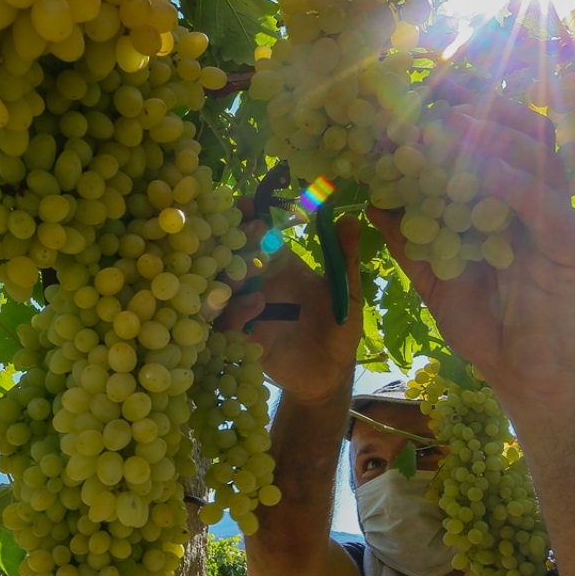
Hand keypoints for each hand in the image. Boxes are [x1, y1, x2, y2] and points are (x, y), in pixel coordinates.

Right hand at [216, 208, 363, 404]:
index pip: (260, 235)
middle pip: (236, 257)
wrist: (332, 372)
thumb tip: (350, 218)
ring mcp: (250, 310)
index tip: (246, 203)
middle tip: (245, 232)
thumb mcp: (346, 292)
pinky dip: (237, 311)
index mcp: (282, 266)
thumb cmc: (339, 328)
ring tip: (244, 270)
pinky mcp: (246, 339)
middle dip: (235, 242)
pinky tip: (257, 303)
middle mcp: (261, 283)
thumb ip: (345, 257)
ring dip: (229, 275)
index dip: (250, 218)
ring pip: (224, 288)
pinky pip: (228, 324)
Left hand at [367, 105, 574, 396]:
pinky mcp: (570, 249)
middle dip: (487, 105)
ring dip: (498, 136)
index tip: (425, 91)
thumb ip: (412, 239)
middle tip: (443, 90)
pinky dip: (516, 183)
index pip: (497, 140)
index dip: (468, 110)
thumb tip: (374, 199)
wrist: (525, 378)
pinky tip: (485, 172)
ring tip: (454, 124)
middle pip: (526, 133)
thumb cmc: (487, 327)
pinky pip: (547, 206)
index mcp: (509, 202)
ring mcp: (557, 222)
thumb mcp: (436, 278)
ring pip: (540, 158)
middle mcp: (537, 202)